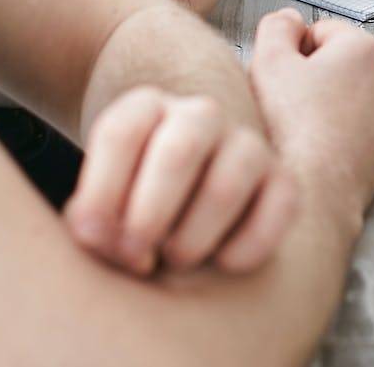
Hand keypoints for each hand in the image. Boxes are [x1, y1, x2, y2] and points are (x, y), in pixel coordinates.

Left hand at [63, 87, 294, 278]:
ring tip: (175, 260)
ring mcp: (247, 144)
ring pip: (227, 185)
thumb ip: (90, 221)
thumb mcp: (99, 209)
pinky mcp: (284, 180)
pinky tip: (222, 264)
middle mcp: (200, 115)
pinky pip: (280, 207)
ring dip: (194, 237)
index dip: (102, 194)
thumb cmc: (129, 214)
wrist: (184, 215)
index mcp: (146, 108)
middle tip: (135, 257)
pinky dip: (248, 245)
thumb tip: (100, 236)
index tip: (93, 239)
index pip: (120, 134)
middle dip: (150, 215)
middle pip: (178, 152)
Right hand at [247, 10, 373, 234]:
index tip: (278, 71)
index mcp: (364, 50)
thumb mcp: (268, 62)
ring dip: (318, 107)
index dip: (290, 49)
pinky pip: (351, 131)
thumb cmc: (294, 133)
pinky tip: (308, 148)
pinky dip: (330, 135)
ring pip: (343, 99)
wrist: (313, 195)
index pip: (320, 29)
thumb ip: (276, 27)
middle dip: (307, 77)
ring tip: (293, 128)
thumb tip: (286, 19)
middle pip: (334, 64)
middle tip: (281, 100)